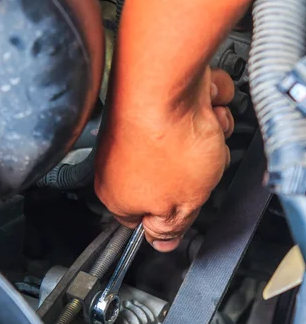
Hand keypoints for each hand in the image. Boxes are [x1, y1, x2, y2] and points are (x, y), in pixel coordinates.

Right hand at [94, 68, 234, 251]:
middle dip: (196, 169)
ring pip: (184, 142)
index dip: (171, 214)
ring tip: (202, 126)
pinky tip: (201, 102)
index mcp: (118, 195)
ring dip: (205, 135)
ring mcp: (133, 129)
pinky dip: (201, 105)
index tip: (188, 206)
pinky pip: (187, 110)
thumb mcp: (182, 203)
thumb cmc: (165, 141)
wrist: (164, 80)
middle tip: (200, 163)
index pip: (143, 219)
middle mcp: (119, 162)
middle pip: (170, 179)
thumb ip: (171, 227)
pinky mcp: (149, 100)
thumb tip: (162, 243)